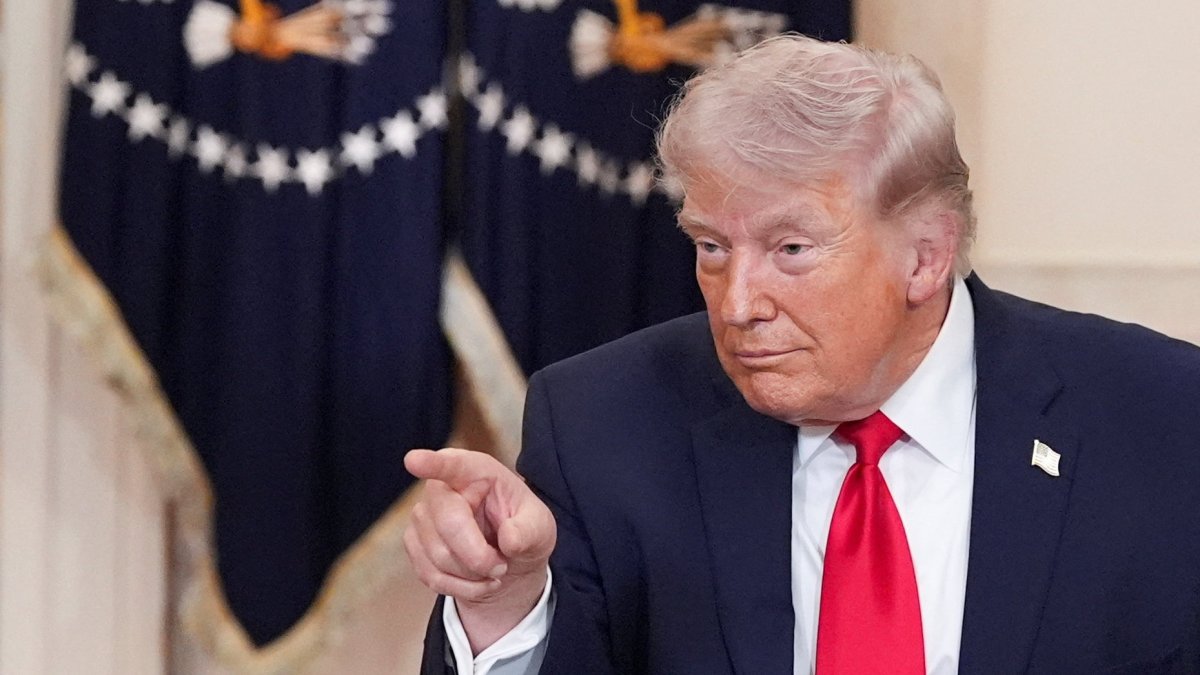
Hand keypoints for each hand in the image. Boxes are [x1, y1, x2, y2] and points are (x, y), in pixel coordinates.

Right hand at [404, 448, 556, 653]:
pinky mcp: (413, 543)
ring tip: (492, 569)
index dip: (432, 464)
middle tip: (502, 566)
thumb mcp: (540, 528)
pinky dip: (460, 588)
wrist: (508, 562)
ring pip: (439, 556)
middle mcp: (443, 488)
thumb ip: (529, 531)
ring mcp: (423, 516)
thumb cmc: (522, 531)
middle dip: (479, 557)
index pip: (452, 465)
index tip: (415, 460)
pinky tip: (477, 581)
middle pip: (449, 524)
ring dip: (473, 575)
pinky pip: (432, 575)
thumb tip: (510, 539)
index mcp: (476, 472)